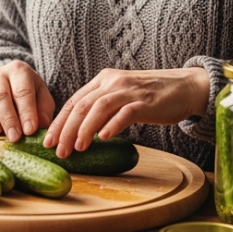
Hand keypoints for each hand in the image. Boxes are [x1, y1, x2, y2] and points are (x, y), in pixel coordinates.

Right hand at [0, 60, 54, 142]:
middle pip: (0, 95)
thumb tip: (42, 126)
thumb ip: (44, 110)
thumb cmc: (29, 95)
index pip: (23, 91)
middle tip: (15, 137)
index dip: (26, 111)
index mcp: (19, 71)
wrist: (9, 86)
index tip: (30, 130)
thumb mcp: (42, 98)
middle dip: (8, 118)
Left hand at [43, 67, 209, 157]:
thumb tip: (79, 130)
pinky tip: (104, 138)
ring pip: (99, 108)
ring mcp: (129, 91)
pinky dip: (113, 125)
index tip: (48, 141)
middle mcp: (113, 82)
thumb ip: (102, 107)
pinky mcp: (145, 102)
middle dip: (67, 129)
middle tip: (58, 151)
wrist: (184, 87)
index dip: (59, 122)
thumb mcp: (121, 96)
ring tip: (77, 148)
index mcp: (103, 80)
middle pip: (82, 105)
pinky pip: (125, 113)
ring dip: (85, 130)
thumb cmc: (151, 97)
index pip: (74, 101)